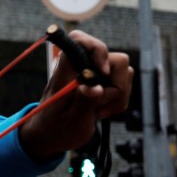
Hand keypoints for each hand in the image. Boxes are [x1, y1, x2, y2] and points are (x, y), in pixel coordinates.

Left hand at [19, 30, 133, 161]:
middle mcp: (83, 66)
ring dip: (117, 97)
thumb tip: (93, 87)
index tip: (103, 73)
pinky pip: (123, 86)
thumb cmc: (55, 128)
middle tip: (98, 106)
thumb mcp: (71, 121)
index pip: (80, 40)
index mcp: (67, 70)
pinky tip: (100, 112)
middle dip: (116, 87)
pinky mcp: (103, 83)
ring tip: (97, 112)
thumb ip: (83, 102)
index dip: (98, 50)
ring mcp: (95, 73)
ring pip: (125, 73)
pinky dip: (117, 102)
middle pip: (118, 60)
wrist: (51, 137)